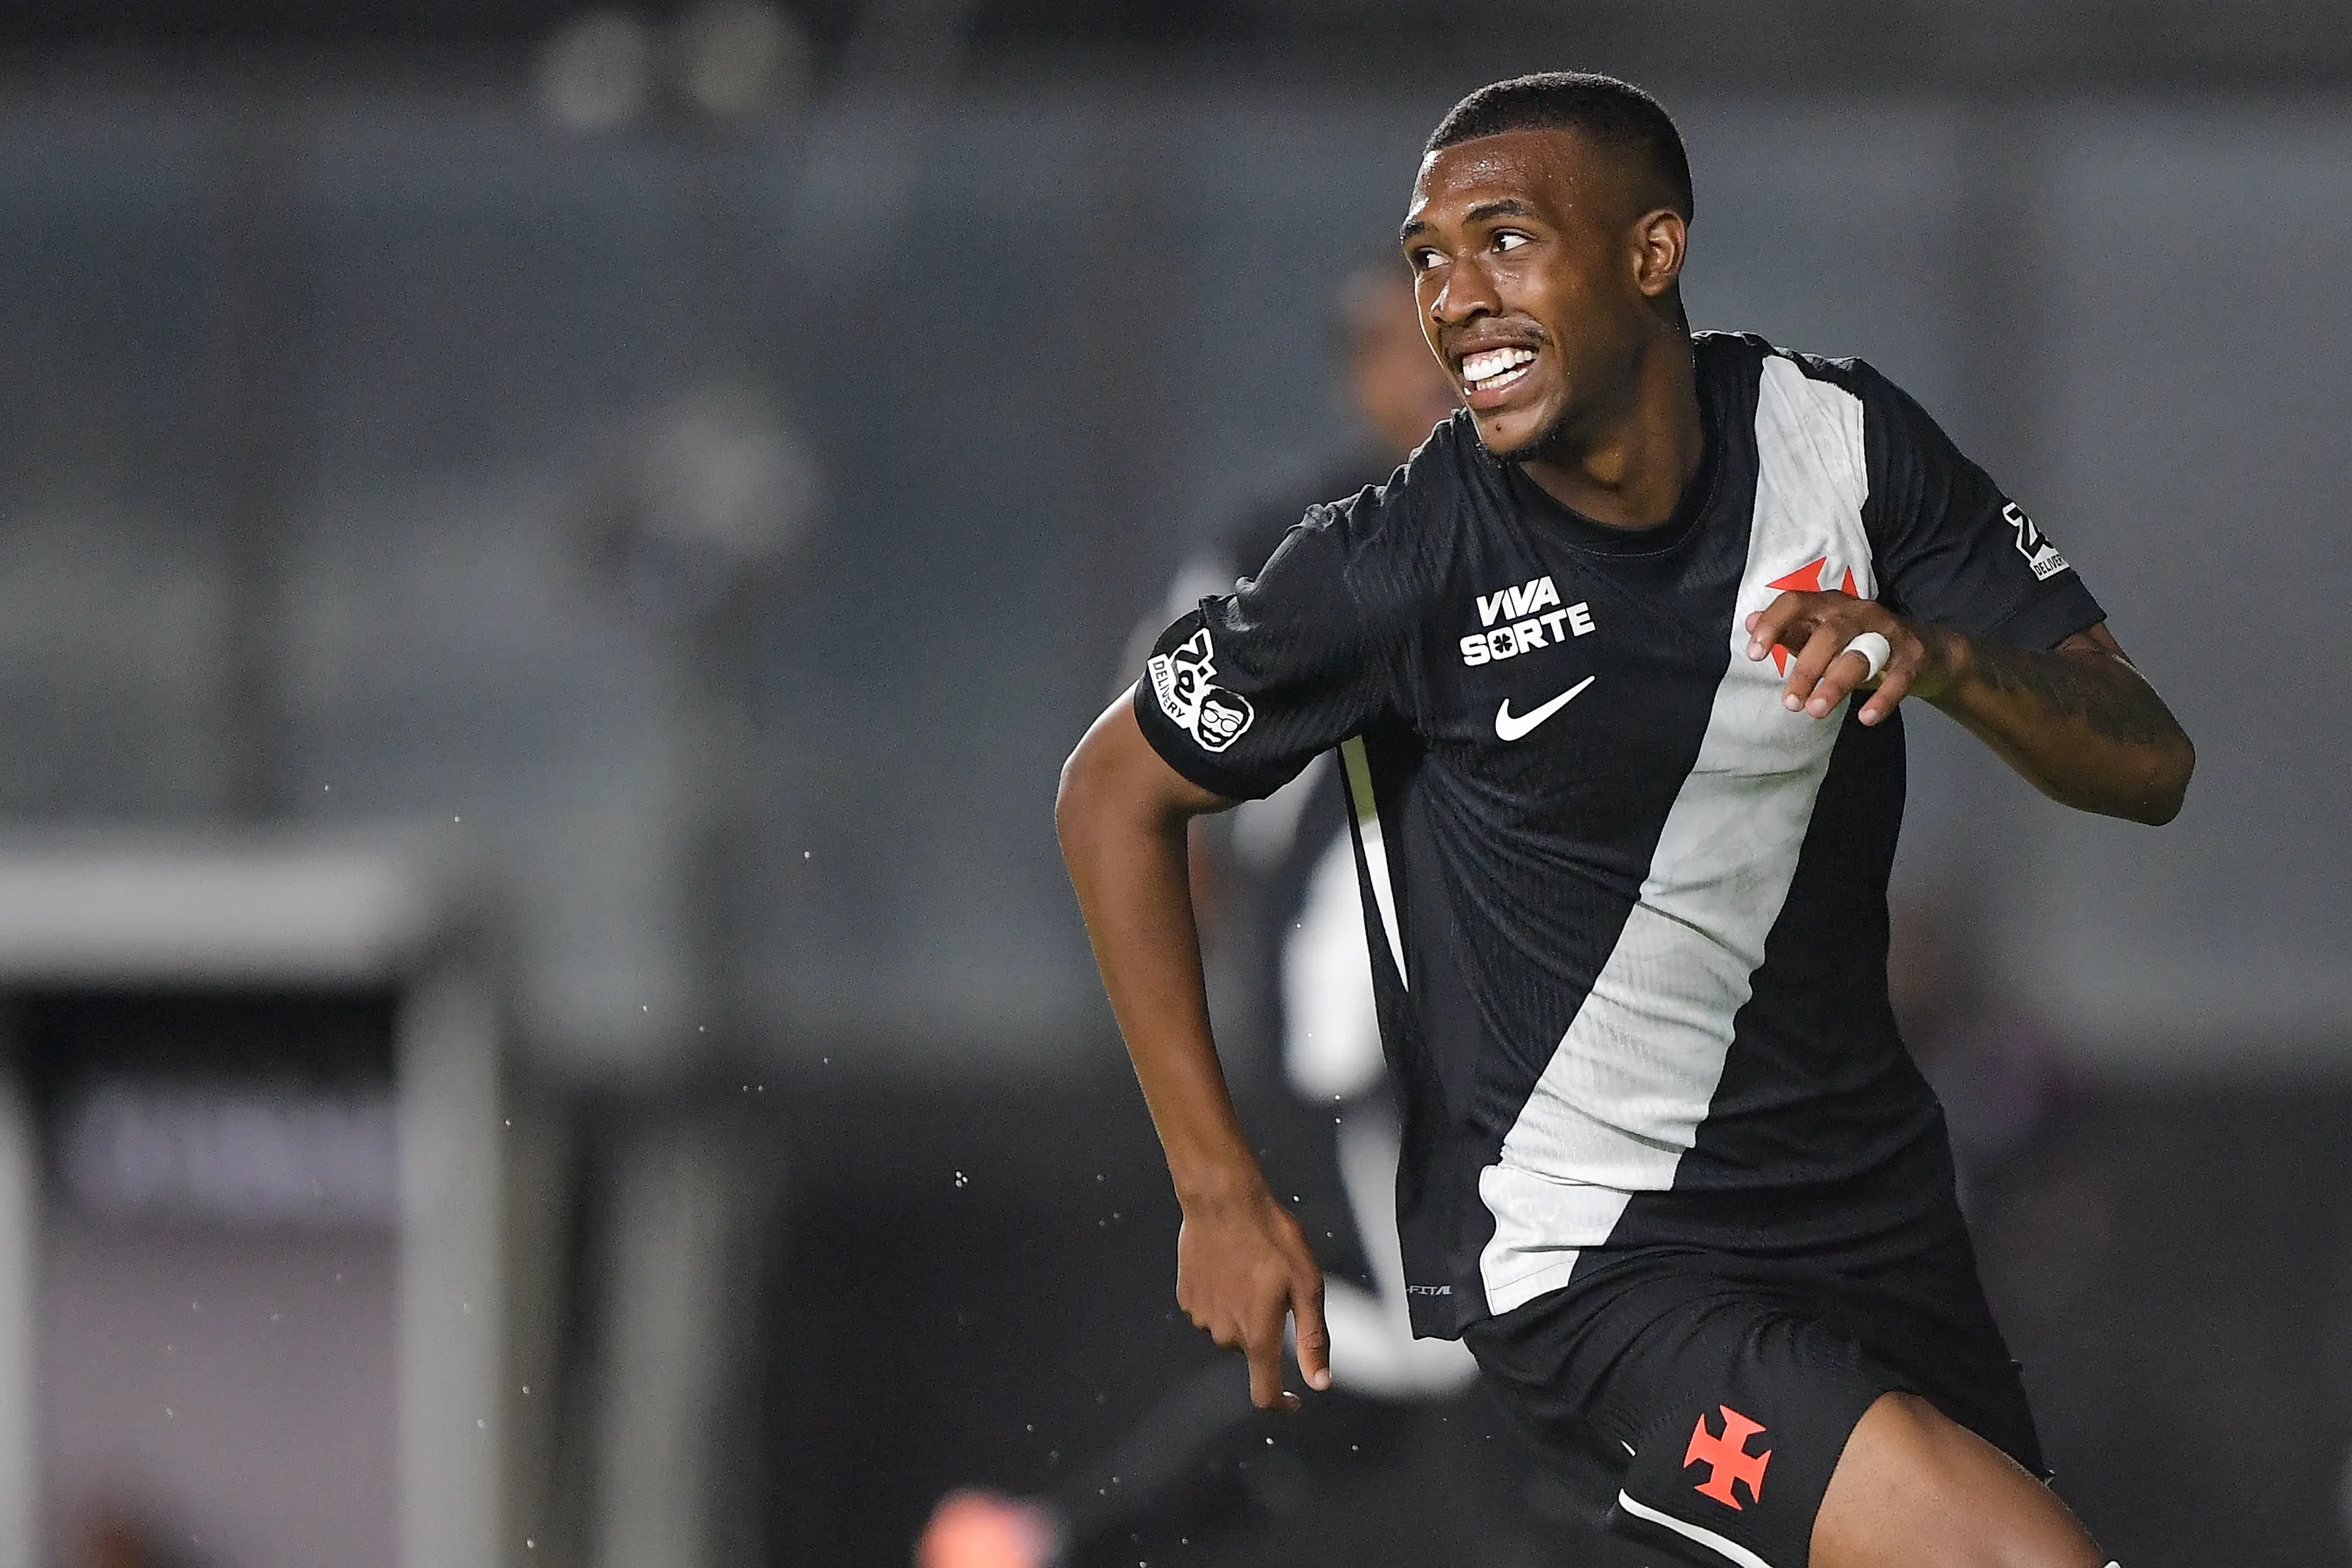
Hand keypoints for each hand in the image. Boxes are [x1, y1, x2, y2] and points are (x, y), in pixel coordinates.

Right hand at [1174, 1180, 1330, 1409]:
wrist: (1222, 1199)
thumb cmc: (1272, 1237)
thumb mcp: (1307, 1284)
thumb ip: (1313, 1338)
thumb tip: (1320, 1382)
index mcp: (1258, 1335)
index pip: (1263, 1393)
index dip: (1280, 1404)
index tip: (1293, 1400)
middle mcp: (1226, 1334)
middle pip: (1252, 1348)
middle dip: (1266, 1328)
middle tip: (1277, 1285)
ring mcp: (1202, 1316)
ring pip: (1230, 1326)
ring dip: (1243, 1309)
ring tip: (1251, 1266)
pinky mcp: (1186, 1296)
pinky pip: (1211, 1308)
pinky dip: (1223, 1295)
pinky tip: (1229, 1264)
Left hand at [1744, 591, 1955, 726]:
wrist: (1927, 651)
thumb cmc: (1862, 644)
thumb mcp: (1825, 638)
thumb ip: (1792, 632)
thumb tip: (1750, 622)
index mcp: (1832, 605)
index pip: (1797, 603)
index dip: (1773, 624)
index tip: (1754, 654)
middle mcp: (1860, 612)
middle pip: (1829, 634)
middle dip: (1806, 669)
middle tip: (1790, 704)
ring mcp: (1890, 632)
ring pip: (1860, 655)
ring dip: (1835, 684)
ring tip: (1816, 711)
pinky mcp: (1914, 656)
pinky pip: (1898, 677)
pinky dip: (1882, 699)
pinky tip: (1866, 718)